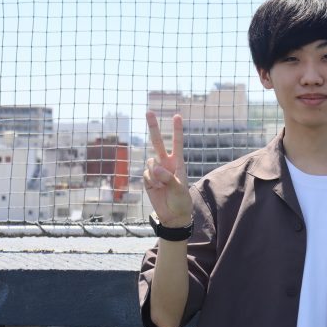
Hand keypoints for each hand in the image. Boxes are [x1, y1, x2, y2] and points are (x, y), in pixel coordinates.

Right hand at [143, 111, 191, 226]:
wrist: (172, 214)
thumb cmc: (181, 201)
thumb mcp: (179, 190)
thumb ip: (168, 178)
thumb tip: (155, 168)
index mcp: (178, 162)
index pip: (177, 143)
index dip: (176, 130)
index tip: (176, 116)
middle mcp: (166, 163)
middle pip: (158, 142)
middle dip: (153, 127)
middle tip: (148, 111)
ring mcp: (156, 170)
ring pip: (150, 162)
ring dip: (155, 174)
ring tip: (163, 186)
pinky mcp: (148, 178)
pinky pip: (146, 174)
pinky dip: (150, 181)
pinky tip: (156, 189)